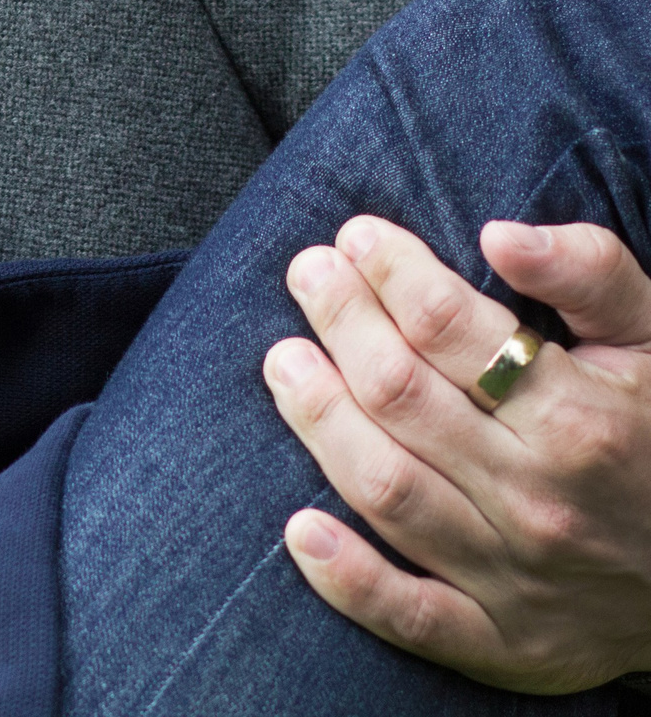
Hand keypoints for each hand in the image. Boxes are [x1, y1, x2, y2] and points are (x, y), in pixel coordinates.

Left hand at [262, 215, 650, 690]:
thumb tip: (501, 233)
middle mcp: (541, 498)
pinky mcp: (503, 642)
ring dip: (319, 420)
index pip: (448, 328)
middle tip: (307, 273)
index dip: (391, 272)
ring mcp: (517, 576)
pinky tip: (298, 529)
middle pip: (400, 396)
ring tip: (284, 361)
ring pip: (386, 487)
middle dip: (341, 323)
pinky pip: (408, 615)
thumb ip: (592, 275)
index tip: (355, 237)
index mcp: (582, 418)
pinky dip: (347, 579)